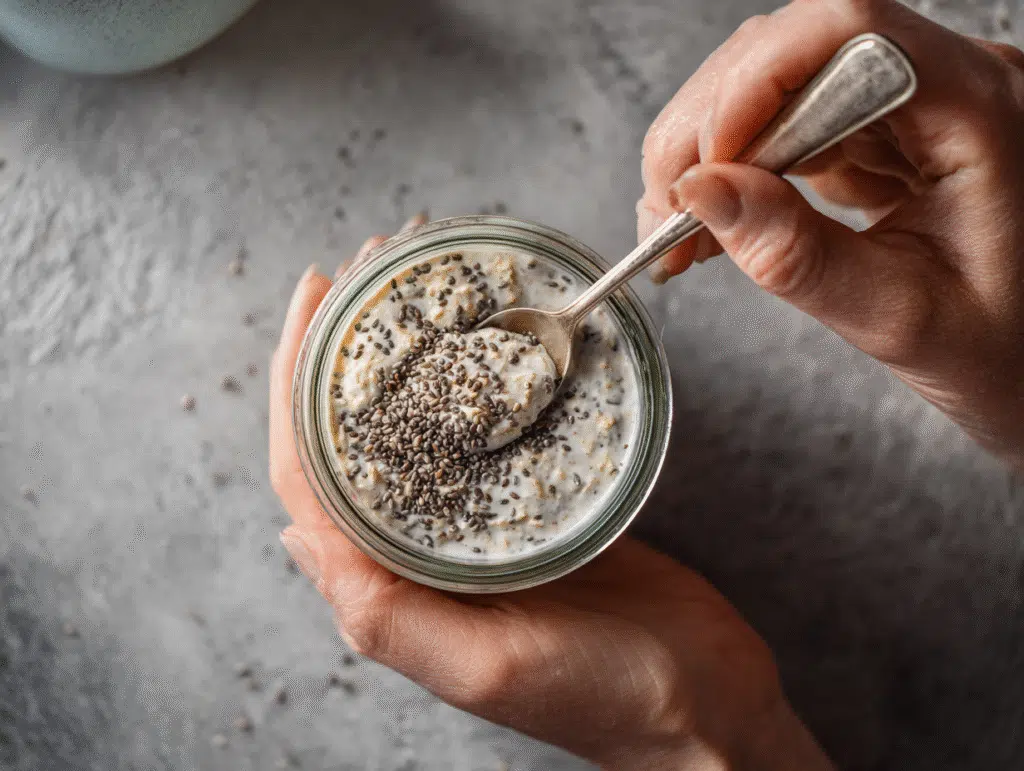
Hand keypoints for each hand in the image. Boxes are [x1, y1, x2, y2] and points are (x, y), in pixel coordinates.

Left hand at [269, 217, 832, 770]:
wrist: (701, 705)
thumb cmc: (598, 697)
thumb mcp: (485, 666)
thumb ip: (386, 613)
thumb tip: (295, 535)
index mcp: (389, 587)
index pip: (308, 471)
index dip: (294, 381)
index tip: (312, 295)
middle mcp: (418, 550)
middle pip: (352, 433)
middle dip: (344, 347)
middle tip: (366, 266)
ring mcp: (473, 523)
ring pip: (414, 423)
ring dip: (404, 352)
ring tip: (413, 283)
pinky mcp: (528, 506)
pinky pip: (481, 431)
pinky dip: (472, 376)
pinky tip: (483, 334)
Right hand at [639, 0, 1023, 466]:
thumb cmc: (1001, 351)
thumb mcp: (898, 318)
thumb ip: (797, 256)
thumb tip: (698, 192)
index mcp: (979, 111)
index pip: (851, 32)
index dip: (757, 82)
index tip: (701, 166)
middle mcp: (945, 84)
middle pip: (796, 48)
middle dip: (711, 126)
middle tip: (668, 212)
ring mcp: (908, 105)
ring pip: (775, 82)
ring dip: (709, 151)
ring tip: (679, 227)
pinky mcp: (877, 133)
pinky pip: (783, 125)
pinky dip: (732, 170)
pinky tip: (711, 219)